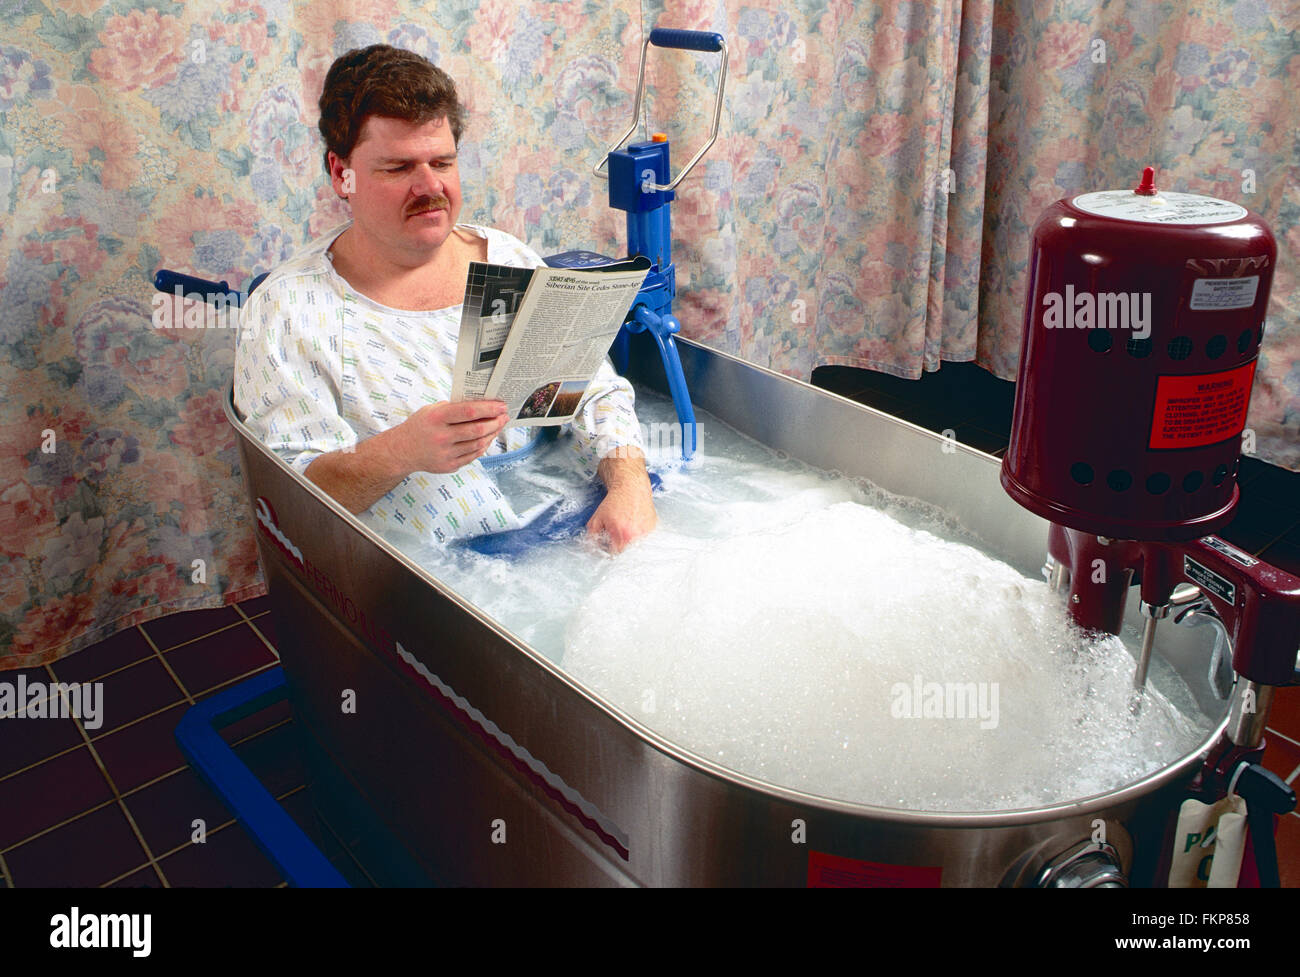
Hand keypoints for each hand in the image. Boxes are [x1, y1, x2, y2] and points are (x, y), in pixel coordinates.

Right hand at [390, 400, 508, 473]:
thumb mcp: (432, 410)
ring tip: (498, 426)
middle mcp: (441, 437)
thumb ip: (454, 407)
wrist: (401, 451)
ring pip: (478, 444)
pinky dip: (483, 446)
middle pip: (477, 430)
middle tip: (504, 416)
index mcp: (436, 418)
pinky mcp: (449, 466)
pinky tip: (488, 438)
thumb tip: (482, 404)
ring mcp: (445, 454)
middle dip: (495, 422)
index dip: (488, 408)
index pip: (468, 412)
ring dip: (492, 434)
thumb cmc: (420, 426)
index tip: (501, 405)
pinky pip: (473, 455)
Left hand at [587, 452, 656, 552]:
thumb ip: (592, 536)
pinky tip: (634, 524)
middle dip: (620, 545)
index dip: (609, 550)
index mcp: (623, 537)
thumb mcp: (596, 519)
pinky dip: (639, 534)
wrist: (631, 487)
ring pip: (637, 545)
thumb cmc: (614, 502)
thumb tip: (592, 548)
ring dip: (631, 540)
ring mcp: (647, 533)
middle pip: (627, 552)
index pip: (615, 555)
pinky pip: (645, 537)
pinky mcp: (653, 528)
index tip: (608, 544)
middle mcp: (637, 537)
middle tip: (617, 534)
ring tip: (626, 527)